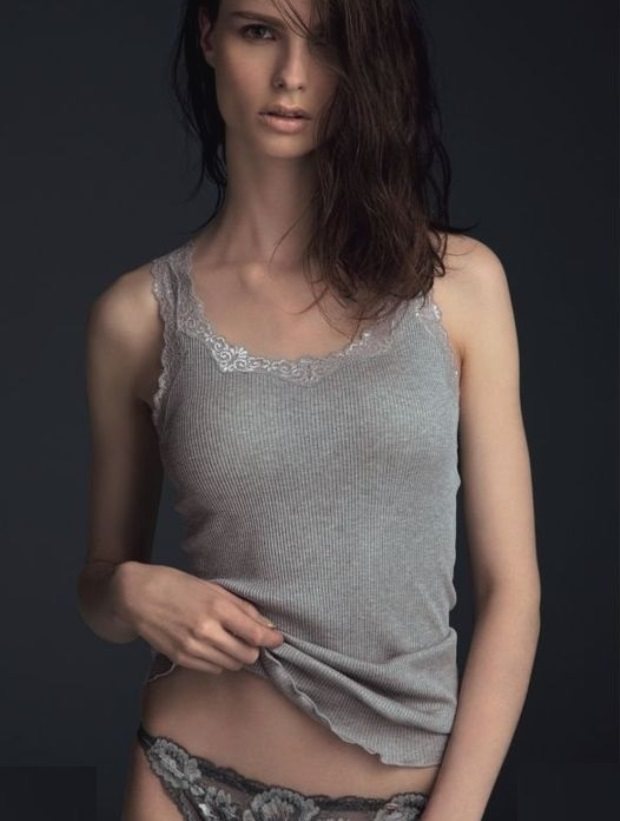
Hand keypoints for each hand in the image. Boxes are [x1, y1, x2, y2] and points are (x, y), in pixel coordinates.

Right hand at [116, 562, 283, 673]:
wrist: (137, 596)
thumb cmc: (178, 585)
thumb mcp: (213, 588)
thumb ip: (241, 607)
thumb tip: (266, 626)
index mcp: (217, 607)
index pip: (254, 633)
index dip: (271, 639)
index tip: (278, 639)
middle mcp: (206, 630)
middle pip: (246, 654)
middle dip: (254, 649)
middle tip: (251, 640)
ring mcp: (192, 648)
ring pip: (230, 665)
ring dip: (237, 657)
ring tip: (231, 642)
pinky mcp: (180, 659)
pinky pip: (212, 669)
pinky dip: (219, 662)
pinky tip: (214, 648)